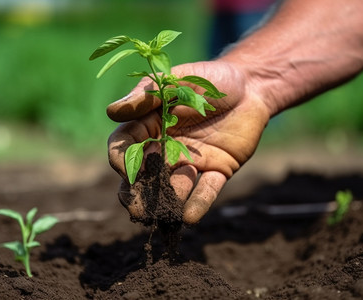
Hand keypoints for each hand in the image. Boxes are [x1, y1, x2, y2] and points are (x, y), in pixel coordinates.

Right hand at [107, 60, 269, 223]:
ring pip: (174, 187)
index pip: (126, 146)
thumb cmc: (209, 78)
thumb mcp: (178, 80)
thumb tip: (111, 111)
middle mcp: (167, 148)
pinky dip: (198, 203)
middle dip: (138, 194)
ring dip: (167, 201)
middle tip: (136, 209)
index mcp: (150, 125)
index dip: (121, 159)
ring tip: (164, 213)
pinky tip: (190, 217)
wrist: (251, 87)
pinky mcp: (217, 170)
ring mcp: (191, 162)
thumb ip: (148, 96)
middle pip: (145, 176)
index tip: (125, 170)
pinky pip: (206, 190)